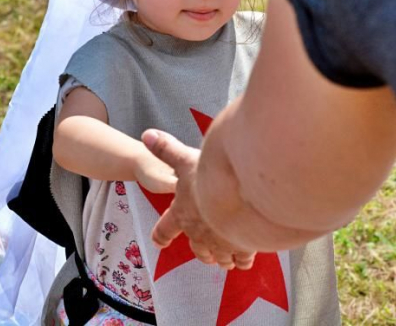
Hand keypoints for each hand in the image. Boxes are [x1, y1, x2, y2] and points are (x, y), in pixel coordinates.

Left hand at [141, 129, 255, 269]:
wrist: (240, 197)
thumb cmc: (209, 179)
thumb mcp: (185, 159)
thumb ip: (167, 149)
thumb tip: (147, 135)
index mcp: (182, 214)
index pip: (165, 229)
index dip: (161, 235)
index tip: (159, 242)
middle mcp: (200, 233)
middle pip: (197, 248)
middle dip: (201, 252)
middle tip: (206, 256)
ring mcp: (222, 243)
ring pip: (220, 257)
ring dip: (222, 257)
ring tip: (227, 259)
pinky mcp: (244, 247)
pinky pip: (243, 258)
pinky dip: (244, 259)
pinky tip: (248, 258)